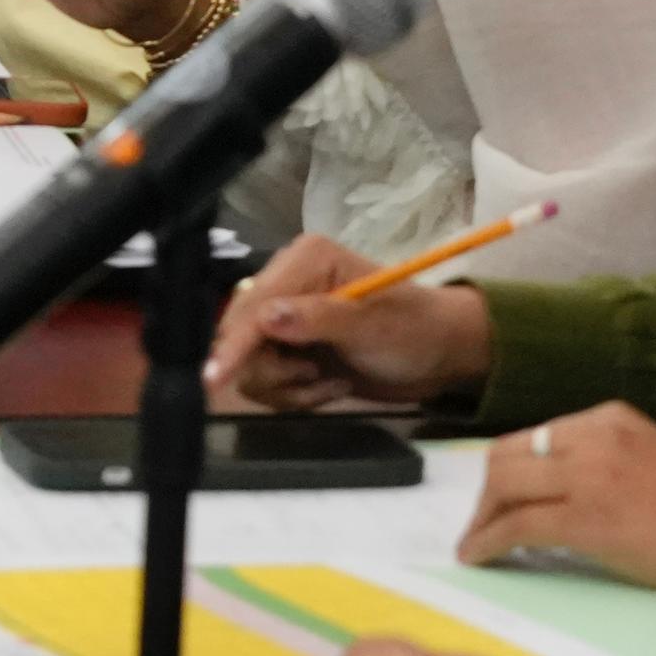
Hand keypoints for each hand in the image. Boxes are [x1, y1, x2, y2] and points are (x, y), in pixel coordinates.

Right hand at [208, 235, 496, 406]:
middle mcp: (287, 284)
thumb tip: (267, 317)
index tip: (215, 378)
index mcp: (305, 260)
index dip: (234, 343)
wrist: (440, 358)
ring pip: (251, 365)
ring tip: (329, 382)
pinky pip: (267, 382)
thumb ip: (318, 319)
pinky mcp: (289, 350)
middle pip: (240, 336)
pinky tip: (330, 385)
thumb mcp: (372, 326)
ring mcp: (286, 319)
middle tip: (314, 377)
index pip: (254, 305)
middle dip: (275, 369)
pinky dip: (297, 394)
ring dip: (290, 386)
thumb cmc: (415, 331)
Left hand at [460, 402, 655, 606]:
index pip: (533, 436)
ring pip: (504, 486)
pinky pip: (516, 525)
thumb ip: (601, 456)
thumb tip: (550, 482)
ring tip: (474, 544)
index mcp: (607, 418)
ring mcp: (586, 475)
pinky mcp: (584, 519)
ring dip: (480, 518)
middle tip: (481, 524)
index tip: (498, 498)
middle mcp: (591, 436)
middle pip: (507, 455)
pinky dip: (488, 541)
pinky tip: (478, 558)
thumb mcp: (646, 456)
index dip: (506, 470)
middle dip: (485, 494)